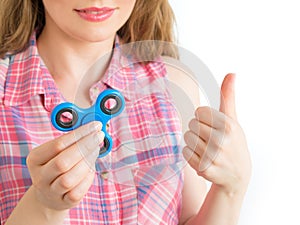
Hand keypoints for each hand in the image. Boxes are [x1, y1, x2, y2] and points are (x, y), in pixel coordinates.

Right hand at [26, 121, 103, 210]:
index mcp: (35, 158)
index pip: (58, 144)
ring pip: (69, 179)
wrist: (50, 194)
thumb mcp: (57, 151)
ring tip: (96, 150)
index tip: (95, 126)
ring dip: (87, 162)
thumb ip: (72, 139)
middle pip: (63, 162)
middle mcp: (40, 176)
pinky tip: (91, 168)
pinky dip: (88, 178)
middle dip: (85, 146)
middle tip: (98, 136)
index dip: (79, 134)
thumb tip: (92, 128)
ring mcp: (50, 191)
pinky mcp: (64, 202)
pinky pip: (77, 192)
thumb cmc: (58, 165)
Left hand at [183, 74, 251, 194]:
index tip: (212, 126)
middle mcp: (222, 140)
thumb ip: (228, 96)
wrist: (237, 175)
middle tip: (209, 139)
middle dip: (197, 130)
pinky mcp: (205, 169)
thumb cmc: (234, 142)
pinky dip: (190, 154)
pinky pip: (185, 153)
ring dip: (193, 142)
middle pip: (191, 124)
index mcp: (229, 125)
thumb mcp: (233, 119)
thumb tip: (231, 73)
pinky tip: (202, 158)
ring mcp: (214, 156)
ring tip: (206, 149)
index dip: (203, 118)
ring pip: (187, 138)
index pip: (199, 112)